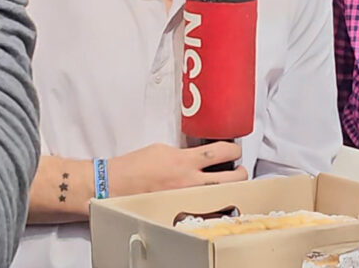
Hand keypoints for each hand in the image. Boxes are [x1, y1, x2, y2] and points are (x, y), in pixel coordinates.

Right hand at [109, 142, 247, 195]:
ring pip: (222, 195)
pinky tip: (213, 198)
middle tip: (240, 168)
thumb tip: (198, 155)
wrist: (116, 184)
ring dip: (232, 189)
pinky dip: (212, 202)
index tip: (235, 149)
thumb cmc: (136, 166)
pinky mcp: (180, 209)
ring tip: (232, 184)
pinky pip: (204, 206)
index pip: (221, 152)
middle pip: (232, 178)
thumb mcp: (163, 149)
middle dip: (242, 172)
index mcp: (185, 160)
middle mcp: (189, 181)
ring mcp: (187, 198)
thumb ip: (184, 152)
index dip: (234, 149)